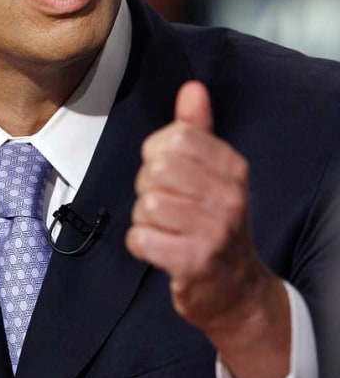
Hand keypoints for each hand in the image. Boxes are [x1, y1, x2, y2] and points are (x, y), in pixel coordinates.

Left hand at [125, 81, 289, 377]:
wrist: (236, 289)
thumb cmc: (215, 221)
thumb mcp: (214, 172)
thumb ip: (198, 129)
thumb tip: (192, 88)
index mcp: (232, 167)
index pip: (175, 136)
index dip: (158, 153)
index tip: (170, 173)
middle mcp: (229, 195)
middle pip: (156, 169)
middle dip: (148, 187)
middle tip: (166, 205)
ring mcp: (214, 230)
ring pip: (146, 204)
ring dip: (145, 219)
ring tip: (166, 229)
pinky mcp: (194, 262)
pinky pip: (141, 237)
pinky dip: (141, 244)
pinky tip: (160, 248)